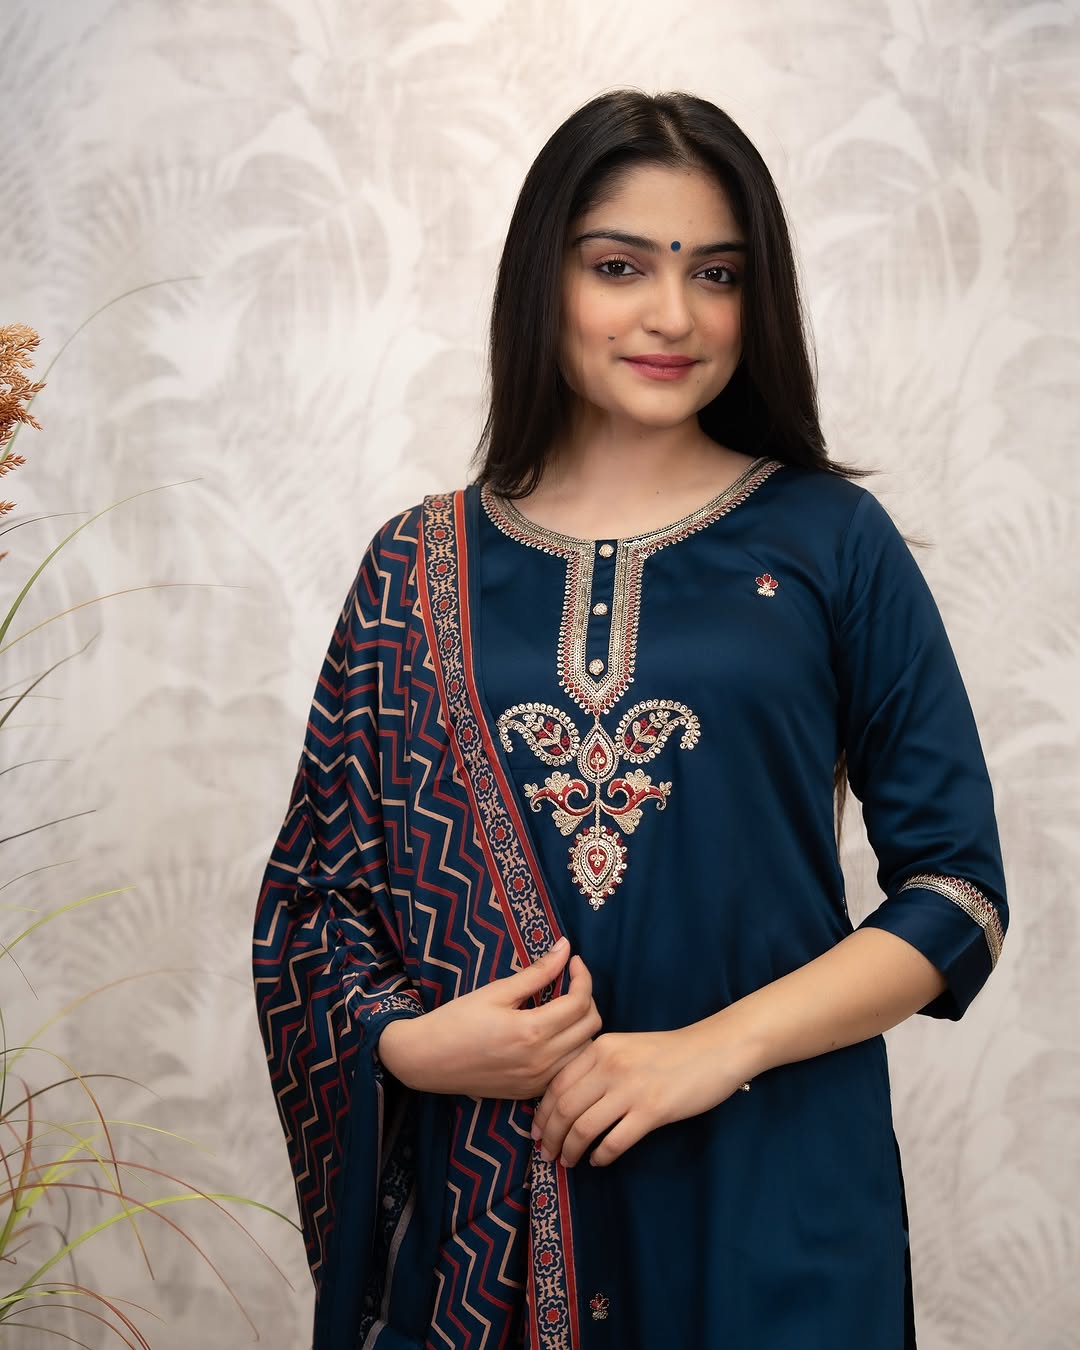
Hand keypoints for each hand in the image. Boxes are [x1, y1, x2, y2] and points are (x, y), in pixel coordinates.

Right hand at [377, 938, 601, 1098]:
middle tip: (568, 982)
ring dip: (582, 1026)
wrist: (426, 1060)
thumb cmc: (457, 1020)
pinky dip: (570, 1049)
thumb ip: (537, 972)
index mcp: (532, 1032)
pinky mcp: (531, 1092)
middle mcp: (541, 1061)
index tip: (572, 960)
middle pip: (591, 1027)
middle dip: (586, 998)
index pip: (580, 1001)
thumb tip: (565, 947)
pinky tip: (553, 1034)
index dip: (583, 976)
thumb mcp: (496, 991)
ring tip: (563, 1007)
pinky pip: (567, 1069)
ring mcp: (538, 1081)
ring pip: (585, 1051)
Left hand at [532, 1025, 749, 1167]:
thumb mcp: (625, 1046)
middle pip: (565, 1108)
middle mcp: (610, 1065)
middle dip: (551, 1136)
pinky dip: (601, 1155)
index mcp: (600, 1047)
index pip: (557, 1084)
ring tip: (569, 1161)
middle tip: (547, 1153)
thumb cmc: (668, 1051)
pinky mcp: (652, 1111)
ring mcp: (631, 1089)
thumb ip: (597, 1065)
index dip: (543, 1112)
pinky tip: (599, 1161)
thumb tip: (567, 1099)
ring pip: (584, 1127)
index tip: (537, 1131)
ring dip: (571, 1150)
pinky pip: (615, 1141)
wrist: (713, 1050)